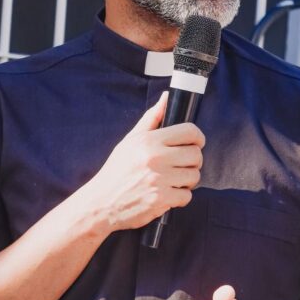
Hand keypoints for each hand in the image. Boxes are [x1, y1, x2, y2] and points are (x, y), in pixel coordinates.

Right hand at [87, 93, 204, 231]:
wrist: (101, 203)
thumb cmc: (117, 171)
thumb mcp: (130, 141)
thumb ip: (151, 119)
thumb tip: (166, 97)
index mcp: (149, 141)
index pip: (190, 132)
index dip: (197, 138)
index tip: (195, 144)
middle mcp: (156, 158)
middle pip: (196, 155)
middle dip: (193, 162)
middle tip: (181, 166)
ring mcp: (160, 179)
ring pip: (194, 176)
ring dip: (187, 181)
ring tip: (173, 181)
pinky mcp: (162, 199)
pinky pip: (187, 196)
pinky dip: (180, 197)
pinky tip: (167, 194)